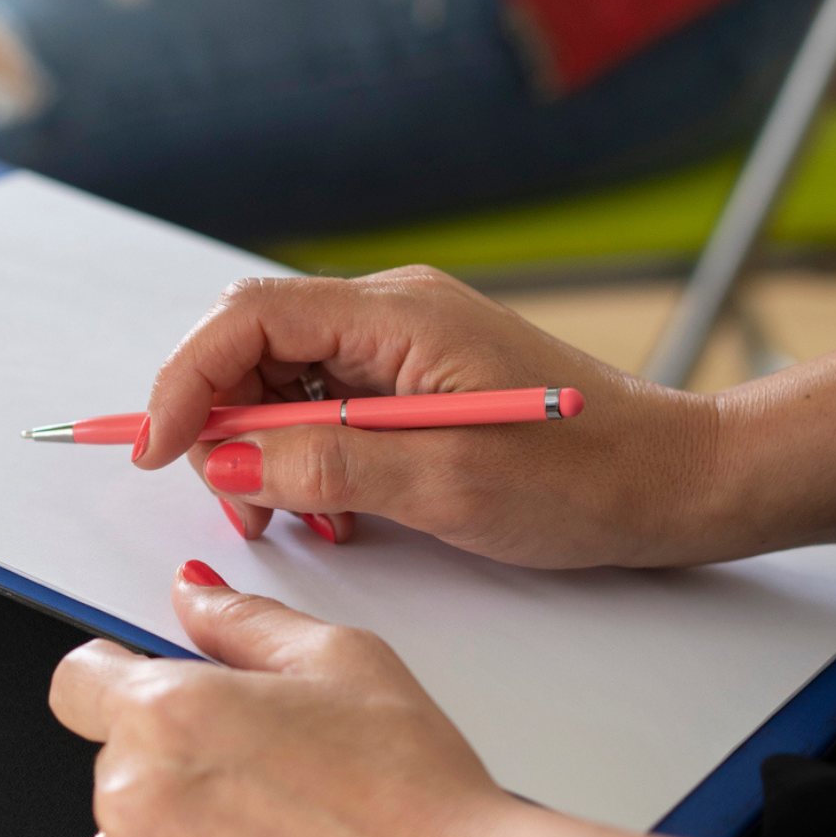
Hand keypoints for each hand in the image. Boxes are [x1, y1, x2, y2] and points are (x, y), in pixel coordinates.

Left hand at [51, 564, 528, 836]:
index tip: (149, 679)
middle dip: (166, 743)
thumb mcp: (339, 659)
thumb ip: (243, 622)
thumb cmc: (407, 789)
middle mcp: (138, 795)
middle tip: (253, 749)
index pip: (76, 679)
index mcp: (168, 713)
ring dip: (172, 810)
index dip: (115, 672)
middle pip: (110, 751)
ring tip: (262, 808)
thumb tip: (197, 597)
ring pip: (128, 820)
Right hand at [132, 266, 751, 568]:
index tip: (158, 455)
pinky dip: (314, 460)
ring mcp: (408, 346)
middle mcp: (393, 314)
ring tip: (311, 522)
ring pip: (287, 384)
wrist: (678, 481)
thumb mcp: (443, 484)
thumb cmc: (584, 478)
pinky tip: (346, 513)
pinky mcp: (421, 382)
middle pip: (256, 348)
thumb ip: (325, 464)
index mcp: (396, 316)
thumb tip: (227, 457)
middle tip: (251, 511)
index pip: (247, 318)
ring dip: (272, 453)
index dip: (186, 382)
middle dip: (228, 429)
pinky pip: (331, 408)